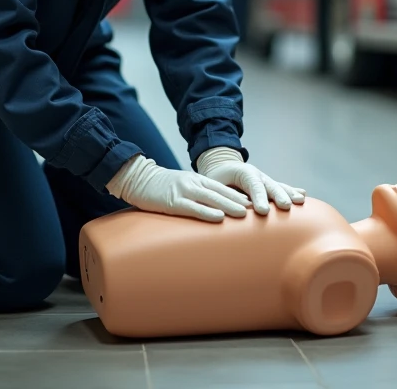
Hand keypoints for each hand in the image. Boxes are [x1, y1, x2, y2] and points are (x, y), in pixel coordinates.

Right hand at [106, 154, 251, 222]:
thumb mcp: (182, 186)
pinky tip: (219, 218)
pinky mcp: (172, 201)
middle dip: (240, 200)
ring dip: (229, 206)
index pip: (223, 188)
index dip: (240, 195)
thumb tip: (213, 210)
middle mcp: (194, 183)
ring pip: (211, 199)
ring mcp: (184, 191)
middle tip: (258, 209)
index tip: (256, 203)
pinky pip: (193, 208)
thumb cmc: (160, 186)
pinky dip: (207, 213)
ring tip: (245, 214)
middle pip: (222, 192)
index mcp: (197, 181)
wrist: (138, 178)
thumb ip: (197, 195)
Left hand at [196, 147, 306, 214]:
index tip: (263, 211)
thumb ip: (223, 194)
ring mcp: (265, 179)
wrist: (221, 165)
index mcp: (243, 172)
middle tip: (285, 207)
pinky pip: (281, 187)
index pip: (253, 185)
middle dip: (279, 196)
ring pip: (279, 186)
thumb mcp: (214, 183)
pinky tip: (303, 194)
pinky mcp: (268, 185)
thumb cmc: (216, 177)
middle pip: (270, 185)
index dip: (259, 197)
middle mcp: (257, 174)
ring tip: (300, 200)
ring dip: (289, 194)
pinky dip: (292, 191)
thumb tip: (232, 209)